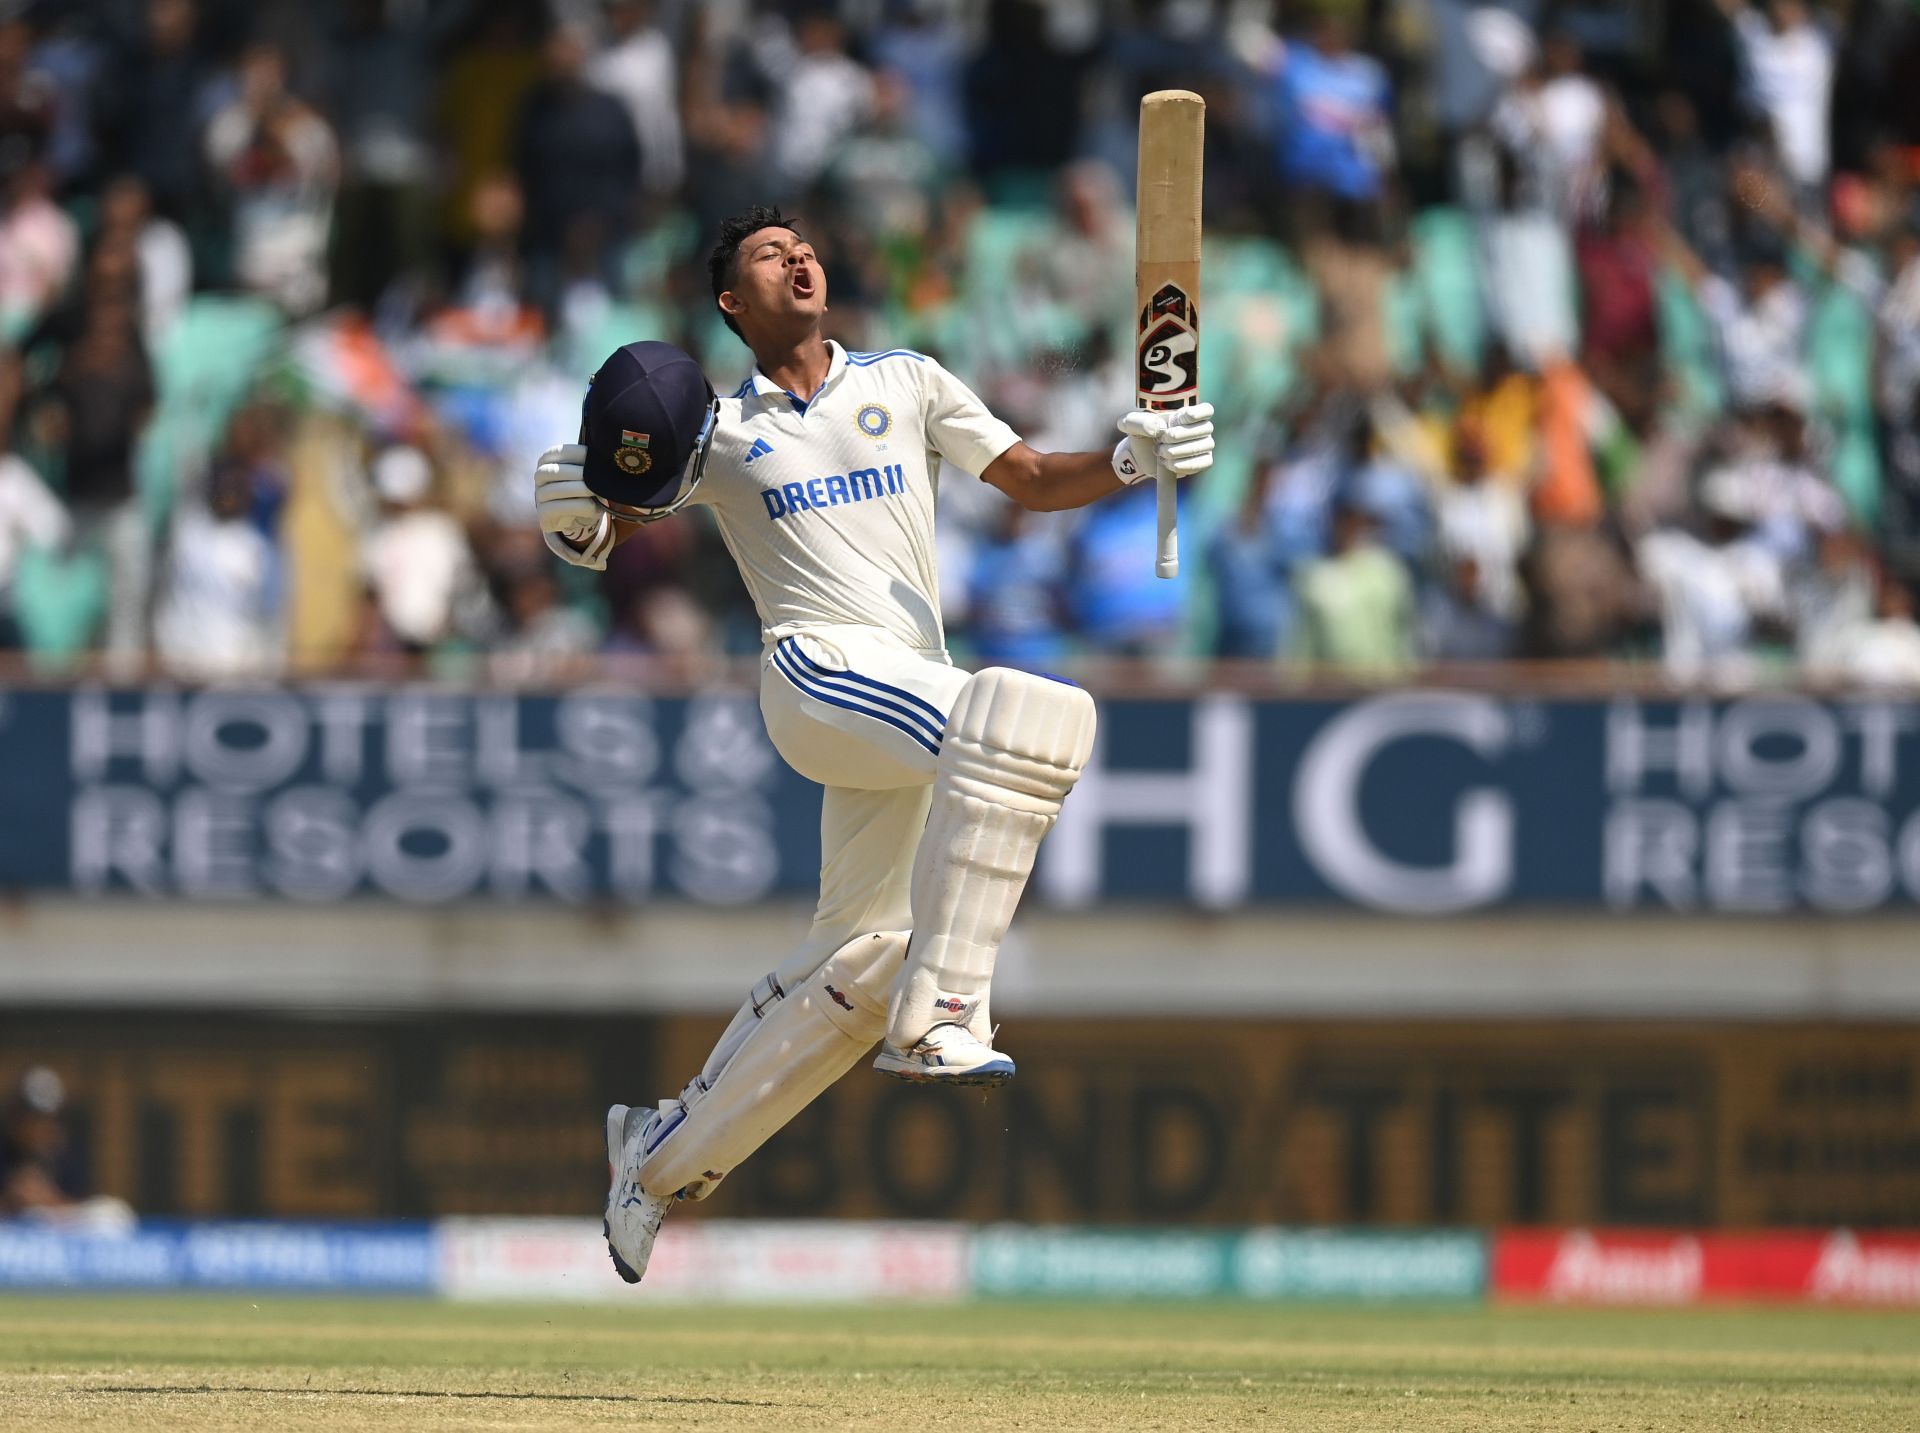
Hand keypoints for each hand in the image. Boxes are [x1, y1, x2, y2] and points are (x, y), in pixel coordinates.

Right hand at [535, 442, 614, 569]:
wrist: (576, 515)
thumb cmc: (583, 488)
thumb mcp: (585, 473)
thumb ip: (589, 463)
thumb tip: (605, 456)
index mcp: (548, 460)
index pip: (557, 452)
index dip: (575, 453)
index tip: (593, 455)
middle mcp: (539, 477)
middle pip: (551, 472)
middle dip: (575, 473)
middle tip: (596, 476)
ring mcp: (539, 496)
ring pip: (553, 490)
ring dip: (576, 489)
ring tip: (594, 490)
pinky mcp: (544, 514)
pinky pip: (557, 509)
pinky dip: (576, 507)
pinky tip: (592, 507)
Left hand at [1111, 402, 1214, 483]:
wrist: (1140, 457)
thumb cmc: (1140, 435)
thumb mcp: (1132, 424)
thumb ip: (1139, 421)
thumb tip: (1156, 428)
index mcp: (1188, 413)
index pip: (1206, 410)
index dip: (1197, 413)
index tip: (1179, 418)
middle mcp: (1201, 428)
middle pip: (1204, 428)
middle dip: (1179, 435)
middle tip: (1160, 440)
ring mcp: (1204, 445)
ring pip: (1201, 447)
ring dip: (1177, 451)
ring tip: (1160, 452)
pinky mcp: (1203, 462)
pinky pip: (1202, 463)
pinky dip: (1184, 465)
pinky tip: (1168, 464)